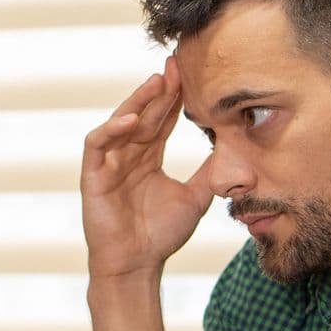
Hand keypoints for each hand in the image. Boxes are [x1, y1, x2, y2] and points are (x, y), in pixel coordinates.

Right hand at [81, 57, 215, 278]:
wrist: (137, 266)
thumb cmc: (161, 235)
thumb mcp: (196, 197)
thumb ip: (211, 173)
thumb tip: (238, 150)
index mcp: (148, 157)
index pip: (162, 119)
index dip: (175, 97)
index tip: (191, 73)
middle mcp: (127, 155)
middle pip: (144, 113)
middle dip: (160, 89)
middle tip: (177, 64)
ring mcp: (108, 163)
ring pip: (121, 121)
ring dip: (138, 101)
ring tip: (157, 82)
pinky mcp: (92, 175)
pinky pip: (97, 144)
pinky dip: (112, 129)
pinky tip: (133, 119)